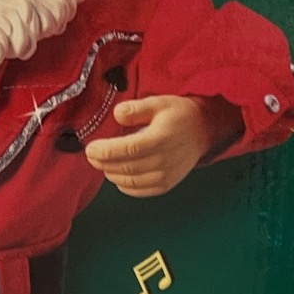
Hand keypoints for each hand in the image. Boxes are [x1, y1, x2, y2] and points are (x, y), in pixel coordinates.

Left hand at [83, 95, 242, 196]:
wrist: (203, 130)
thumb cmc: (179, 115)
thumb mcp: (158, 102)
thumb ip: (136, 109)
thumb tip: (117, 115)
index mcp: (161, 139)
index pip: (127, 150)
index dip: (105, 152)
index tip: (90, 148)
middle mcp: (164, 161)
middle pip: (125, 168)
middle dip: (103, 162)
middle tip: (91, 155)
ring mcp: (166, 176)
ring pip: (129, 182)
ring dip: (111, 173)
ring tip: (103, 162)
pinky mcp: (166, 185)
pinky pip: (139, 191)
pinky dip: (124, 185)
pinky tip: (118, 174)